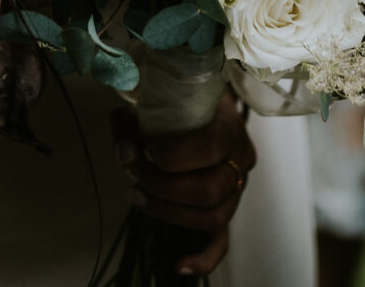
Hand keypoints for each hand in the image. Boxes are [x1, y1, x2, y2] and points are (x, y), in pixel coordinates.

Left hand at [111, 91, 256, 275]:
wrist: (201, 108)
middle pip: (209, 190)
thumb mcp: (158, 99)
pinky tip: (178, 265)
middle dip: (163, 185)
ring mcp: (235, 191)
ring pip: (212, 218)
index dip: (175, 154)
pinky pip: (221, 243)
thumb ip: (134, 121)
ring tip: (136, 194)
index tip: (146, 149)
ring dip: (168, 211)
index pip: (211, 147)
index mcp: (231, 128)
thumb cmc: (178, 104)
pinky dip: (203, 259)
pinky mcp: (224, 211)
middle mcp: (240, 163)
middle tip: (133, 171)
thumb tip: (124, 152)